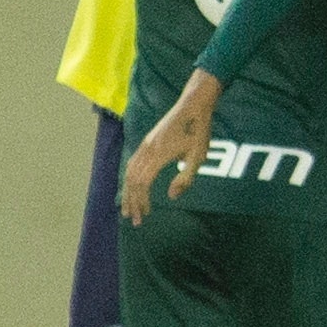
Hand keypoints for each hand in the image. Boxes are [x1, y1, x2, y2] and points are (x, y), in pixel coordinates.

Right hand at [122, 69, 221, 221]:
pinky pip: (132, 164)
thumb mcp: (198, 156)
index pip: (142, 184)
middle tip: (134, 221)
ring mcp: (144, 145)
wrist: (193, 104)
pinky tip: (132, 188)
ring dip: (128, 193)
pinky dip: (129, 179)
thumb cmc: (199, 131)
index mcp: (158, 155)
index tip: (144, 216)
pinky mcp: (146, 142)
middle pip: (132, 181)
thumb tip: (171, 196)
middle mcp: (146, 150)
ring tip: (127, 209)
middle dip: (131, 202)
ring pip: (129, 172)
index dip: (141, 202)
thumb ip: (185, 178)